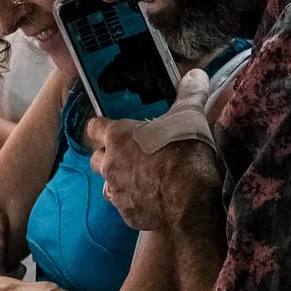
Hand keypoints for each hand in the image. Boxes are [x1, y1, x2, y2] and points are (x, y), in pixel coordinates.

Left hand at [88, 70, 222, 232]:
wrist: (191, 201)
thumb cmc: (185, 152)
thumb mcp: (190, 116)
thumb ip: (189, 94)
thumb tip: (196, 75)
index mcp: (118, 136)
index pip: (95, 127)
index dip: (101, 126)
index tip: (109, 128)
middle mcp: (110, 164)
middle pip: (97, 158)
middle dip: (109, 156)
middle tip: (132, 154)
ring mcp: (117, 192)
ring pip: (108, 185)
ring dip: (120, 180)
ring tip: (142, 178)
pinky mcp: (127, 216)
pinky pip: (125, 206)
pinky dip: (135, 202)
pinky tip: (153, 199)